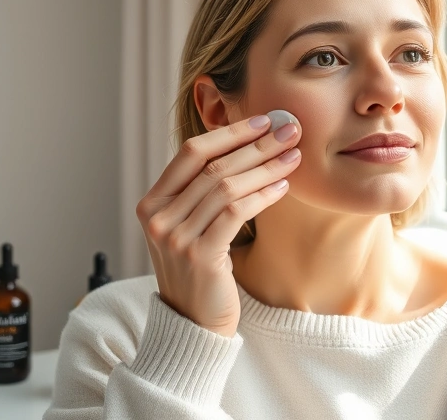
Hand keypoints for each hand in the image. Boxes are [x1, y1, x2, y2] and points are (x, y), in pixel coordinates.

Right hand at [135, 115, 301, 336]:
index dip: (228, 133)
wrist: (194, 325)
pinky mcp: (199, 255)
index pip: (191, 153)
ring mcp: (175, 237)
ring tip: (293, 156)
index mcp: (152, 203)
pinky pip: (235, 213)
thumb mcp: (191, 226)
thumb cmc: (201, 271)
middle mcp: (158, 217)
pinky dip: (262, 196)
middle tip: (288, 129)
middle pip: (212, 166)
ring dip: (265, 167)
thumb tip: (247, 146)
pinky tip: (283, 187)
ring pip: (226, 187)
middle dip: (255, 144)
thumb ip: (202, 192)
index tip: (262, 120)